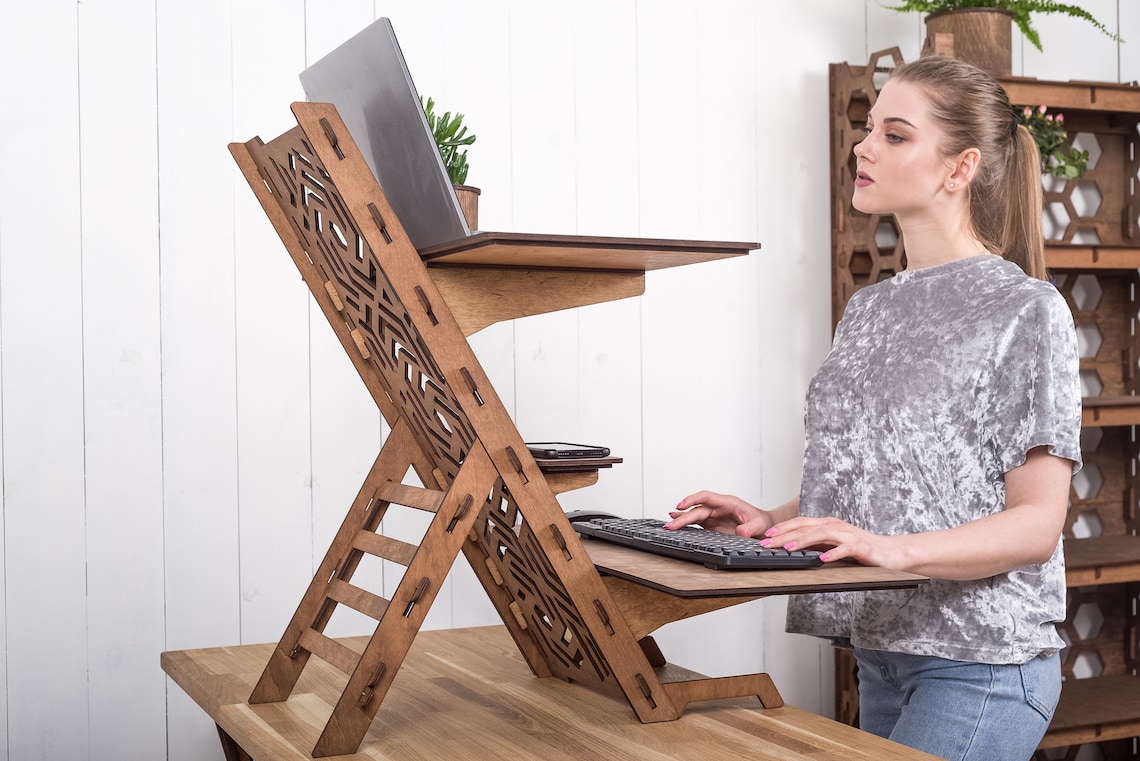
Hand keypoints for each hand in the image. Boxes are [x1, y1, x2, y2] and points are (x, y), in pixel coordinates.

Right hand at [666, 491, 774, 538]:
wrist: (764, 526)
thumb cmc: (761, 522)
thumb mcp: (759, 525)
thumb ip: (749, 528)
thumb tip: (740, 532)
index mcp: (727, 502)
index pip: (706, 497)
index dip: (692, 499)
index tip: (682, 506)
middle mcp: (718, 508)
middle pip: (697, 509)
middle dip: (683, 516)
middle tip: (671, 524)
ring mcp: (715, 516)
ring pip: (694, 515)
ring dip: (682, 519)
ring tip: (669, 524)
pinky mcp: (713, 524)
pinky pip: (697, 523)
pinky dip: (687, 523)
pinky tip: (677, 523)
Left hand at [761, 516, 895, 565]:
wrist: (891, 552)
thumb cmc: (861, 549)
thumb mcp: (833, 545)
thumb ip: (816, 544)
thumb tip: (791, 548)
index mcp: (827, 524)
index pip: (800, 523)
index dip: (782, 528)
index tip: (765, 536)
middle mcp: (836, 526)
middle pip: (806, 527)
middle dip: (784, 535)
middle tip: (766, 544)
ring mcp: (848, 535)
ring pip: (821, 535)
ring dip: (803, 541)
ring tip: (787, 548)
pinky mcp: (860, 547)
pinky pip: (844, 549)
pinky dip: (832, 553)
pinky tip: (822, 559)